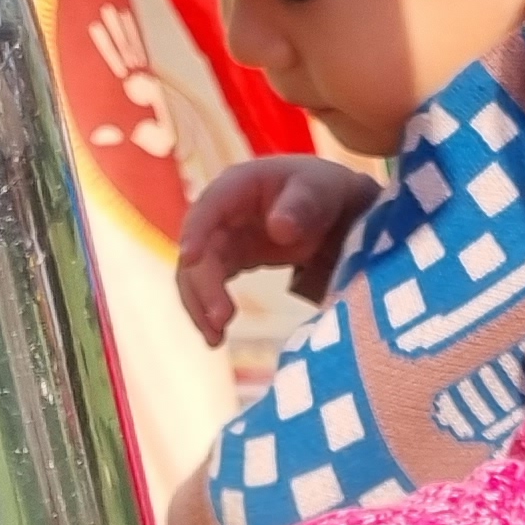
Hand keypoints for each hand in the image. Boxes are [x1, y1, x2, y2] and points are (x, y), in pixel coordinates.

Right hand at [175, 155, 375, 346]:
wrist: (334, 210)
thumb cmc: (324, 193)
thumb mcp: (321, 192)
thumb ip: (302, 207)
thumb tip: (279, 229)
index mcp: (239, 185)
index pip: (210, 206)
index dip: (197, 230)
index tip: (191, 257)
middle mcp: (221, 211)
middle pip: (199, 248)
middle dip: (203, 285)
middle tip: (221, 320)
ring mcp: (221, 237)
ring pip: (196, 272)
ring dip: (200, 305)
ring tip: (215, 339)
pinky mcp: (228, 260)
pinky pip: (208, 286)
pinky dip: (209, 310)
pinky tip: (217, 337)